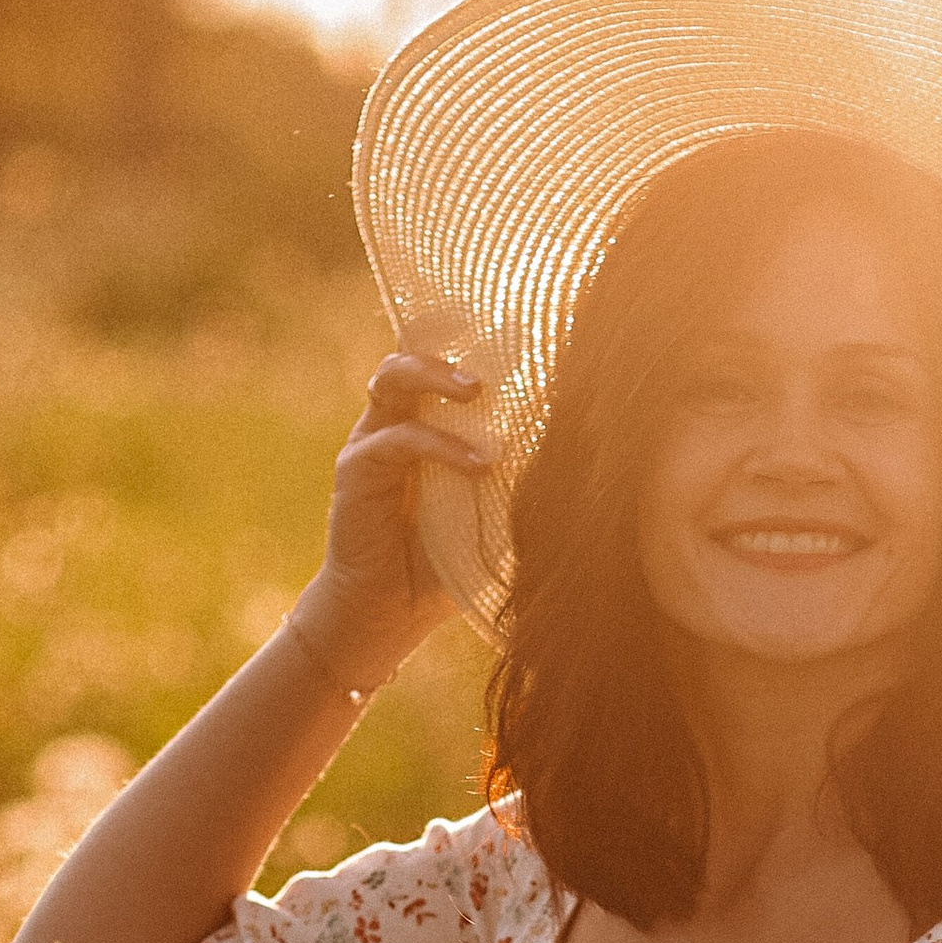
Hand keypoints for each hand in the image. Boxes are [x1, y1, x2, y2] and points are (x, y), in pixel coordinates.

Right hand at [296, 349, 499, 691]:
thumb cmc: (445, 563)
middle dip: (451, 347)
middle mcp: (395, 423)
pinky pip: (396, 440)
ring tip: (476, 392)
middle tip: (494, 362)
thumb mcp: (493, 515)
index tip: (514, 327)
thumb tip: (584, 454)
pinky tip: (477, 466)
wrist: (389, 614)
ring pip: (392, 379)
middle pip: (411, 353)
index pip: (442, 365)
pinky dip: (439, 446)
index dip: (467, 339)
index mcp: (427, 425)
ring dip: (435, 376)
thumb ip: (519, 481)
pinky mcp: (356, 470)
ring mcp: (372, 442)